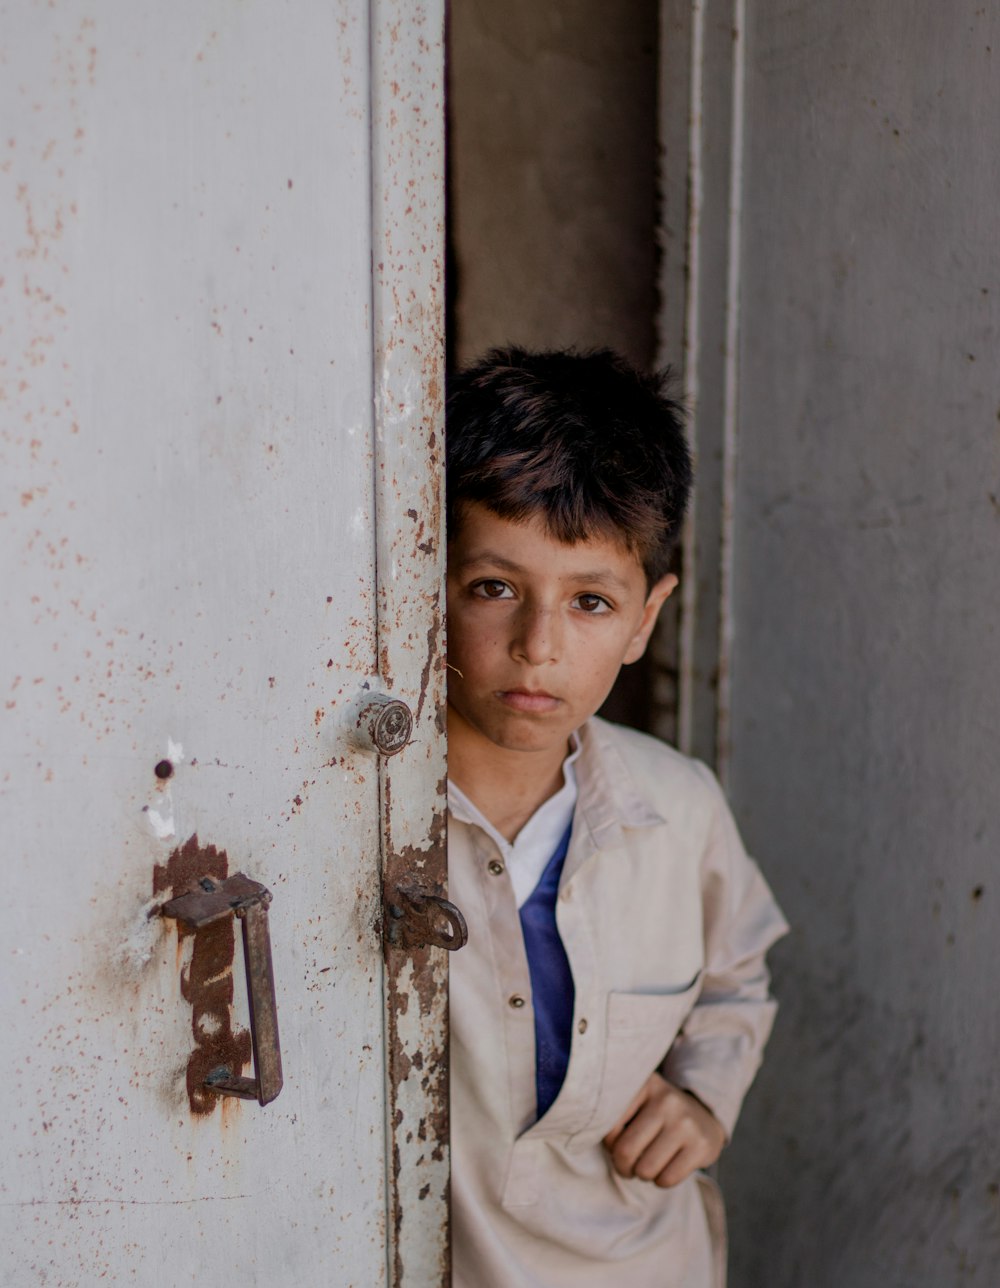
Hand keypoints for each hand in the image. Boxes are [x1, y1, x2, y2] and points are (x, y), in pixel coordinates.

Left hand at [602, 1071, 725, 1187]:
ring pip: (646, 1169)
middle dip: (623, 1166)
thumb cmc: (658, 1115)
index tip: (617, 1143)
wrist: (705, 1116)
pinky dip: (661, 1181)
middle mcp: (666, 1099)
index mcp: (644, 1084)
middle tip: (627, 1165)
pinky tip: (665, 1168)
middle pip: (626, 1151)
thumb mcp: (638, 1101)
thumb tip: (588, 1137)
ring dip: (642, 1175)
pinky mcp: (702, 1145)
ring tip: (646, 1165)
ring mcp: (686, 1122)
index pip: (608, 1125)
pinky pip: (667, 1179)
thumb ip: (614, 1114)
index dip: (609, 1143)